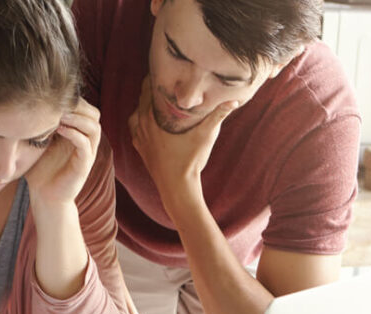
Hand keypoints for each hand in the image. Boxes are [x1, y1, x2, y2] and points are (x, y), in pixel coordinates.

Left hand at [25, 98, 101, 208]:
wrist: (44, 197)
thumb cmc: (40, 169)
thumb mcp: (39, 141)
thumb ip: (40, 124)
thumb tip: (27, 101)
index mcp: (78, 134)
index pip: (85, 108)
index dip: (73, 99)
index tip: (54, 95)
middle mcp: (86, 141)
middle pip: (94, 113)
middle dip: (78, 105)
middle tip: (59, 101)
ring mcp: (87, 154)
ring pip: (94, 127)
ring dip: (78, 117)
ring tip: (60, 114)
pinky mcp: (83, 166)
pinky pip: (85, 145)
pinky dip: (74, 134)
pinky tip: (59, 129)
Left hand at [128, 77, 236, 205]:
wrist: (177, 187)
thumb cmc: (190, 160)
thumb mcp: (207, 135)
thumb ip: (219, 114)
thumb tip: (235, 98)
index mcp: (153, 116)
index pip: (148, 87)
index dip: (156, 77)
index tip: (165, 68)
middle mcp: (141, 124)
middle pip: (142, 98)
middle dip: (151, 89)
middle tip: (164, 81)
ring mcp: (139, 137)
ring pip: (136, 113)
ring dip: (144, 106)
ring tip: (157, 101)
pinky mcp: (139, 148)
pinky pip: (135, 129)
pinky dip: (140, 122)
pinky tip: (149, 121)